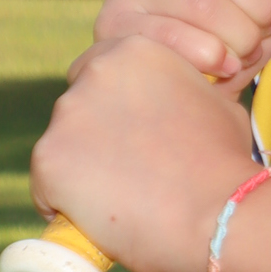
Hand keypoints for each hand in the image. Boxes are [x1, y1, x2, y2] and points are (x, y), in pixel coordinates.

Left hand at [30, 33, 257, 271]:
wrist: (219, 213)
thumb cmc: (225, 165)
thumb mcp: (214, 105)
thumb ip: (178, 96)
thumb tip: (168, 113)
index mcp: (135, 51)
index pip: (100, 71)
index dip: (113, 108)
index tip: (128, 135)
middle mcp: (94, 73)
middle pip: (78, 107)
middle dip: (94, 137)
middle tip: (127, 172)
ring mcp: (67, 116)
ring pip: (61, 148)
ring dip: (81, 172)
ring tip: (121, 202)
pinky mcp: (47, 160)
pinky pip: (46, 188)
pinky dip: (65, 206)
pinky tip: (99, 220)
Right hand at [91, 0, 270, 85]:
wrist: (182, 83)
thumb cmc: (231, 29)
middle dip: (259, 6)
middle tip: (265, 31)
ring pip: (200, 2)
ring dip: (238, 35)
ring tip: (246, 52)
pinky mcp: (115, 25)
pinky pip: (170, 36)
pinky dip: (209, 55)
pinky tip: (224, 65)